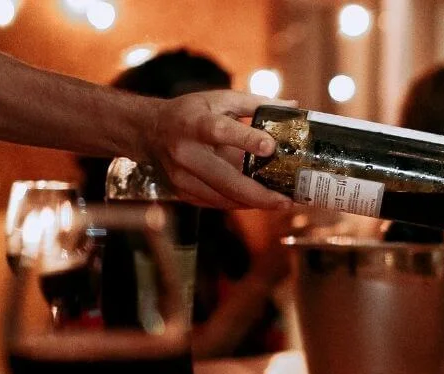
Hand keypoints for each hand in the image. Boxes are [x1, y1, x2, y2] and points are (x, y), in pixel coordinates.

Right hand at [144, 90, 292, 209]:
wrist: (150, 130)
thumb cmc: (192, 112)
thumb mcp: (221, 99)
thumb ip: (257, 103)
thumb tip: (293, 107)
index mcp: (195, 123)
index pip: (220, 131)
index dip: (246, 139)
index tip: (270, 147)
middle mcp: (186, 152)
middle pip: (225, 178)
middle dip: (259, 193)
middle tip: (286, 201)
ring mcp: (182, 176)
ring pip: (222, 197)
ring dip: (253, 203)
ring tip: (280, 203)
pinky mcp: (182, 191)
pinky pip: (215, 203)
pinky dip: (239, 204)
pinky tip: (259, 202)